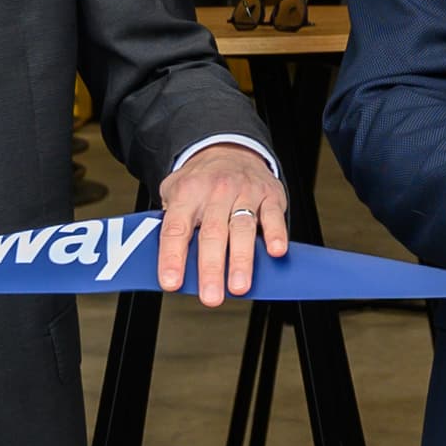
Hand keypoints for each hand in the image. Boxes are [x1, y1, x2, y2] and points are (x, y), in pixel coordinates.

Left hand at [159, 144, 292, 305]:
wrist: (229, 148)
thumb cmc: (201, 182)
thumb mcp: (173, 191)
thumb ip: (170, 223)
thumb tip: (170, 264)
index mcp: (188, 193)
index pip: (177, 228)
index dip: (172, 257)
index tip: (171, 282)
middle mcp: (217, 192)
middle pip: (212, 233)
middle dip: (211, 268)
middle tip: (210, 296)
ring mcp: (245, 192)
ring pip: (243, 228)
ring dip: (241, 259)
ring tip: (239, 286)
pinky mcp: (270, 195)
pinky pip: (274, 215)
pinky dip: (276, 234)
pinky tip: (275, 252)